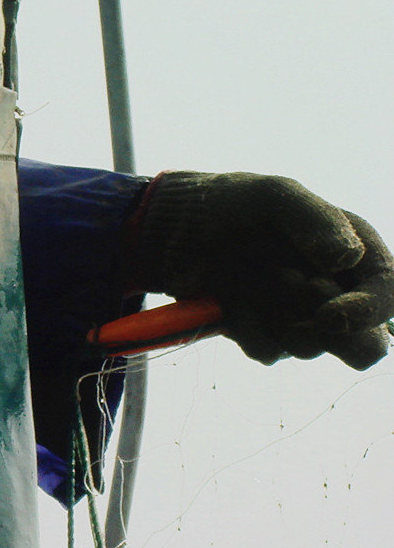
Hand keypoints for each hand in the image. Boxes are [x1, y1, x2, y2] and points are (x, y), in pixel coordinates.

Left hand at [127, 171, 393, 369]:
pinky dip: (245, 328)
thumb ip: (316, 221)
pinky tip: (226, 299)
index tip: (331, 315)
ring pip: (309, 348)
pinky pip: (267, 351)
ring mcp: (298, 316)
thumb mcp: (275, 196)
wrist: (174, 231)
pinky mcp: (262, 334)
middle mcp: (334, 289)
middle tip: (294, 302)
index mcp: (354, 251)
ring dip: (275, 318)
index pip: (386, 294)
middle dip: (334, 334)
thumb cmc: (231, 203)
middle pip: (364, 345)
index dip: (368, 312)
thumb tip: (347, 258)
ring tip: (246, 277)